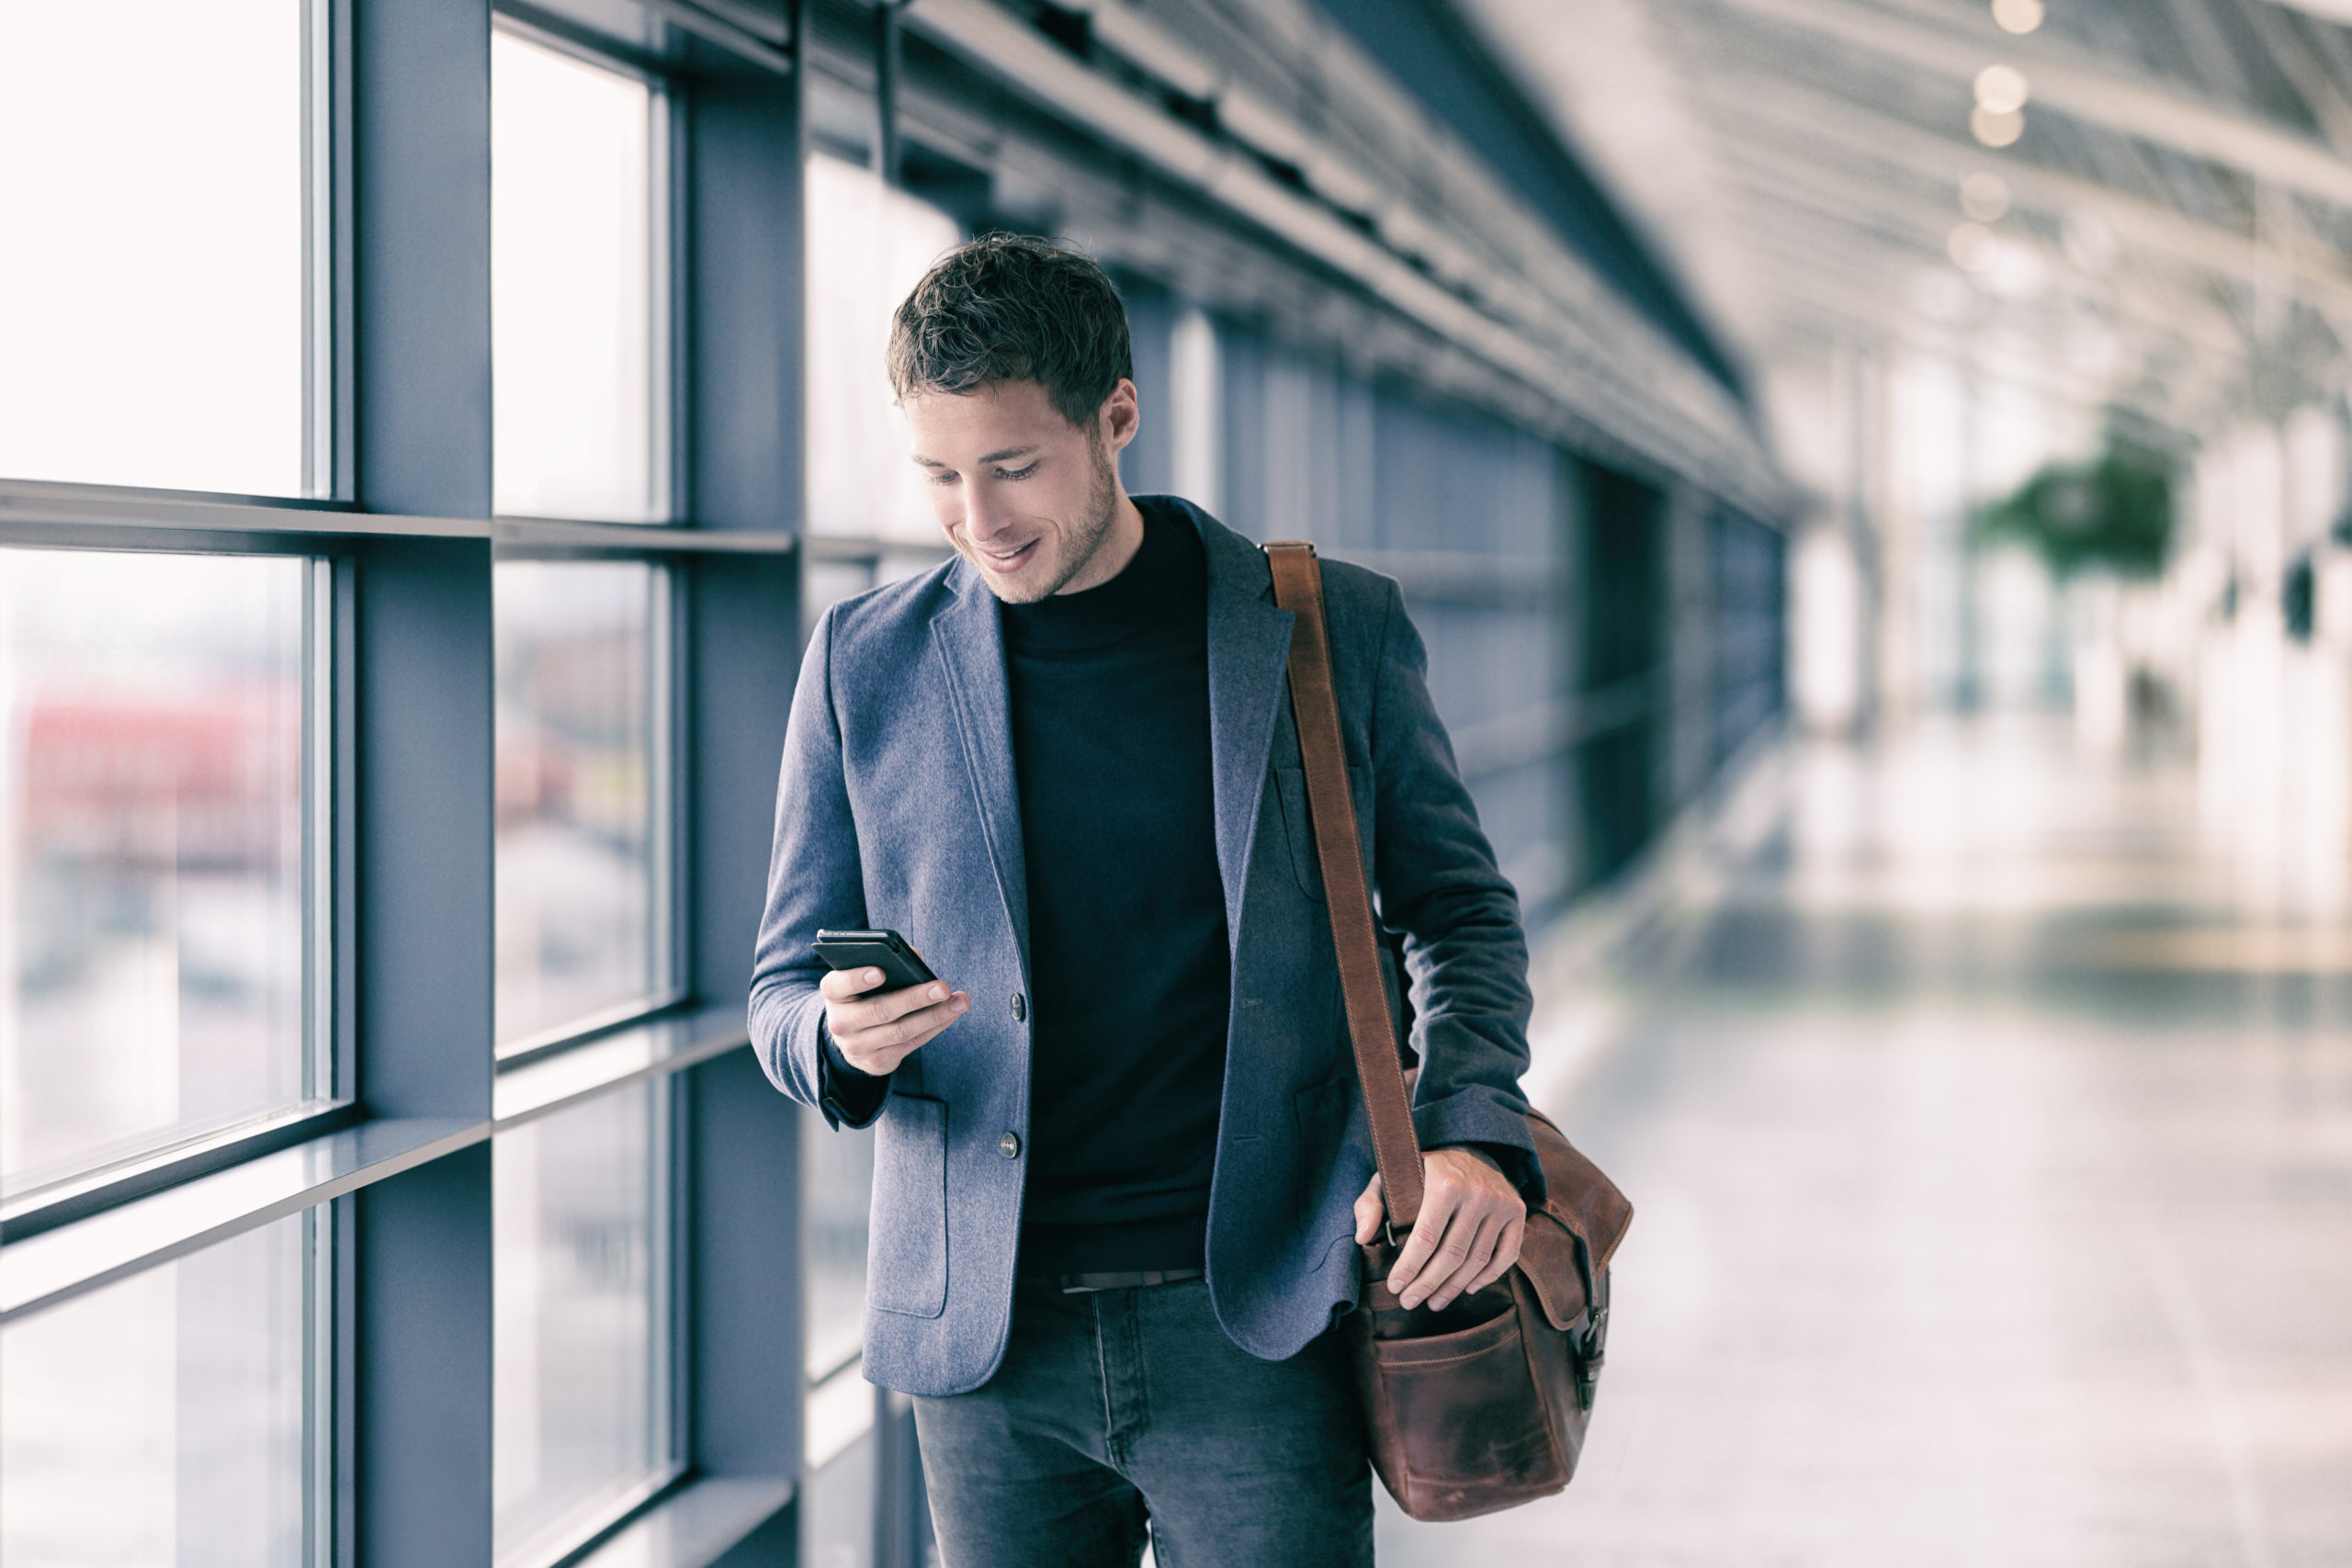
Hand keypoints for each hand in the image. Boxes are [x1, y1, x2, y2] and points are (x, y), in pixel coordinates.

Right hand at [819, 966, 969, 1075]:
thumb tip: (915, 957)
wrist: (852, 1035)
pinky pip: (911, 1045)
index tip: (880, 971)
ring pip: (900, 1032)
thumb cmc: (865, 993)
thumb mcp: (864, 976)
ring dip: (934, 1016)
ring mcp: (856, 1046)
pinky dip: (935, 1027)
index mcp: (833, 993)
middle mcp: (840, 1022)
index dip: (857, 979)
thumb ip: (886, 961)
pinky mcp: (876, 1062)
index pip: (838, 985)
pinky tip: (952, 1013)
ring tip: (960, 1001)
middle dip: (914, 998)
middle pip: (879, 1010)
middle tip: (942, 987)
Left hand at [1353, 1146, 1526, 1312]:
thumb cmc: (1422, 1170)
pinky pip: (1507, 1255)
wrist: (1470, 1149)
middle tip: (1410, 1302)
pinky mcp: (1517, 1211)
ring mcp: (1501, 1203)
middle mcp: (1477, 1193)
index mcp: (1444, 1183)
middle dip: (1427, 1284)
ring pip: (1477, 1260)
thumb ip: (1370, 1203)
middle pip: (1452, 1255)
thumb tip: (1363, 1237)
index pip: (1425, 1238)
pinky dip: (1489, 1277)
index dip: (1409, 1268)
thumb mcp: (1389, 1177)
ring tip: (1434, 1302)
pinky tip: (1468, 1288)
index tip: (1395, 1287)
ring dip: (1454, 1288)